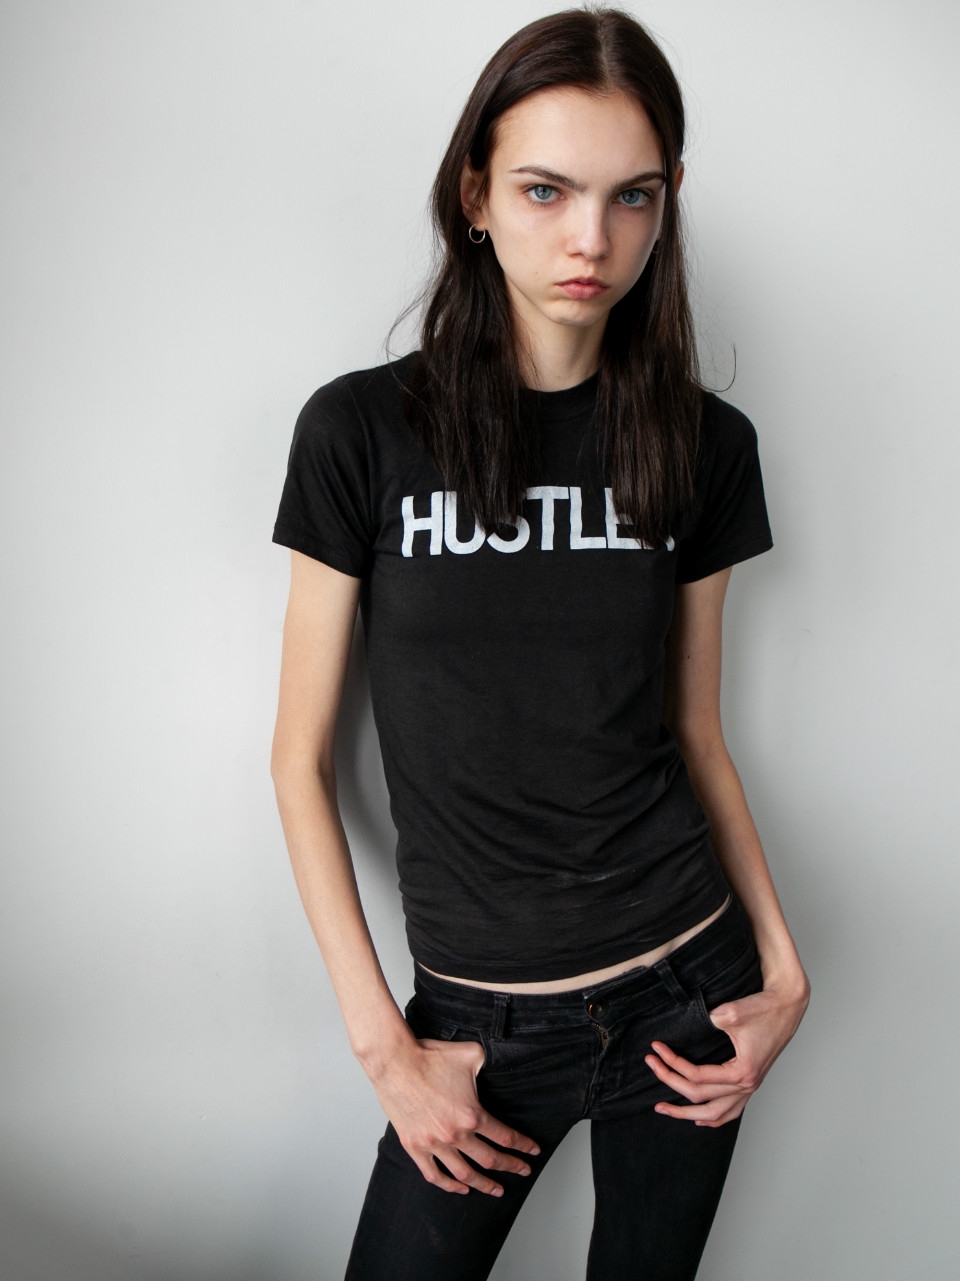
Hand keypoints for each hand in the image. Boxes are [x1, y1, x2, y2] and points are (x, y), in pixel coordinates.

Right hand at [370, 1035, 540, 1194]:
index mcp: (471, 1115)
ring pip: (465, 1174)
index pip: (505, 1137)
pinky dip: (449, 1186)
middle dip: (510, 1167)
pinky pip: (434, 1175)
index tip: (533, 1152)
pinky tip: (461, 1188)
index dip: (523, 1146)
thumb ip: (488, 1063)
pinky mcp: (414, 1147)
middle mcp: (455, 1135)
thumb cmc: (429, 1057)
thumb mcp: (471, 1053)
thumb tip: (498, 1062)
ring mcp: (433, 1144)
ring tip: (496, 1190)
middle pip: (490, 1159)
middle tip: (522, 1171)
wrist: (394, 1062)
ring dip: (484, 1184)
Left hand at [644, 976, 809, 1126]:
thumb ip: (708, 1021)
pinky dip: (714, 1118)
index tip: (655, 1048)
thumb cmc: (763, 1007)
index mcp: (743, 1072)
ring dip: (687, 1113)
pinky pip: (732, 1110)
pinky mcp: (751, 1081)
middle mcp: (748, 1085)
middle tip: (651, 1065)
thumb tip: (685, 1027)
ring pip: (716, 1113)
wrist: (787, 1004)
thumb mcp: (732, 1013)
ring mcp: (751, 1086)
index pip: (698, 1076)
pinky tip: (699, 1119)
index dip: (673, 1063)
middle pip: (701, 1096)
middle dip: (670, 1082)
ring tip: (664, 1109)